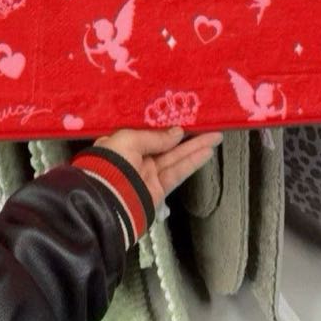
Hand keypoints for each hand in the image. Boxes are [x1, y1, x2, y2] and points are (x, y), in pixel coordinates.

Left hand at [94, 127, 222, 206]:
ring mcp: (147, 176)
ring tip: (215, 137)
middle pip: (167, 145)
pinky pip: (177, 173)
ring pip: (176, 158)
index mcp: (123, 145)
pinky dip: (192, 162)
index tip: (185, 118)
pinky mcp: (157, 191)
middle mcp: (136, 159)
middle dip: (189, 136)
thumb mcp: (129, 139)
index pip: (149, 133)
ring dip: (196, 148)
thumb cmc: (110, 164)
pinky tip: (206, 152)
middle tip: (209, 126)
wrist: (104, 202)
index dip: (167, 127)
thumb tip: (177, 132)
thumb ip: (155, 136)